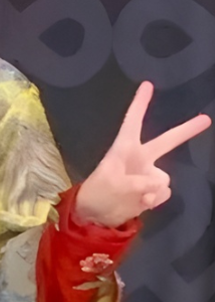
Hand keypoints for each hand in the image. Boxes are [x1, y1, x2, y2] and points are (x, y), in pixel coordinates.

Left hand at [75, 82, 209, 226]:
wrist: (97, 216)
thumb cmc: (97, 193)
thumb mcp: (111, 186)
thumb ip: (135, 184)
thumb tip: (157, 186)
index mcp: (124, 149)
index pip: (133, 122)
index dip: (140, 103)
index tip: (147, 84)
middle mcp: (140, 158)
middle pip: (166, 141)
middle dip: (186, 130)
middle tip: (207, 118)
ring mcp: (148, 174)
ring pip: (163, 179)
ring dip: (151, 191)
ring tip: (131, 196)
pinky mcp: (153, 191)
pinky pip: (163, 194)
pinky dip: (154, 201)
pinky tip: (140, 204)